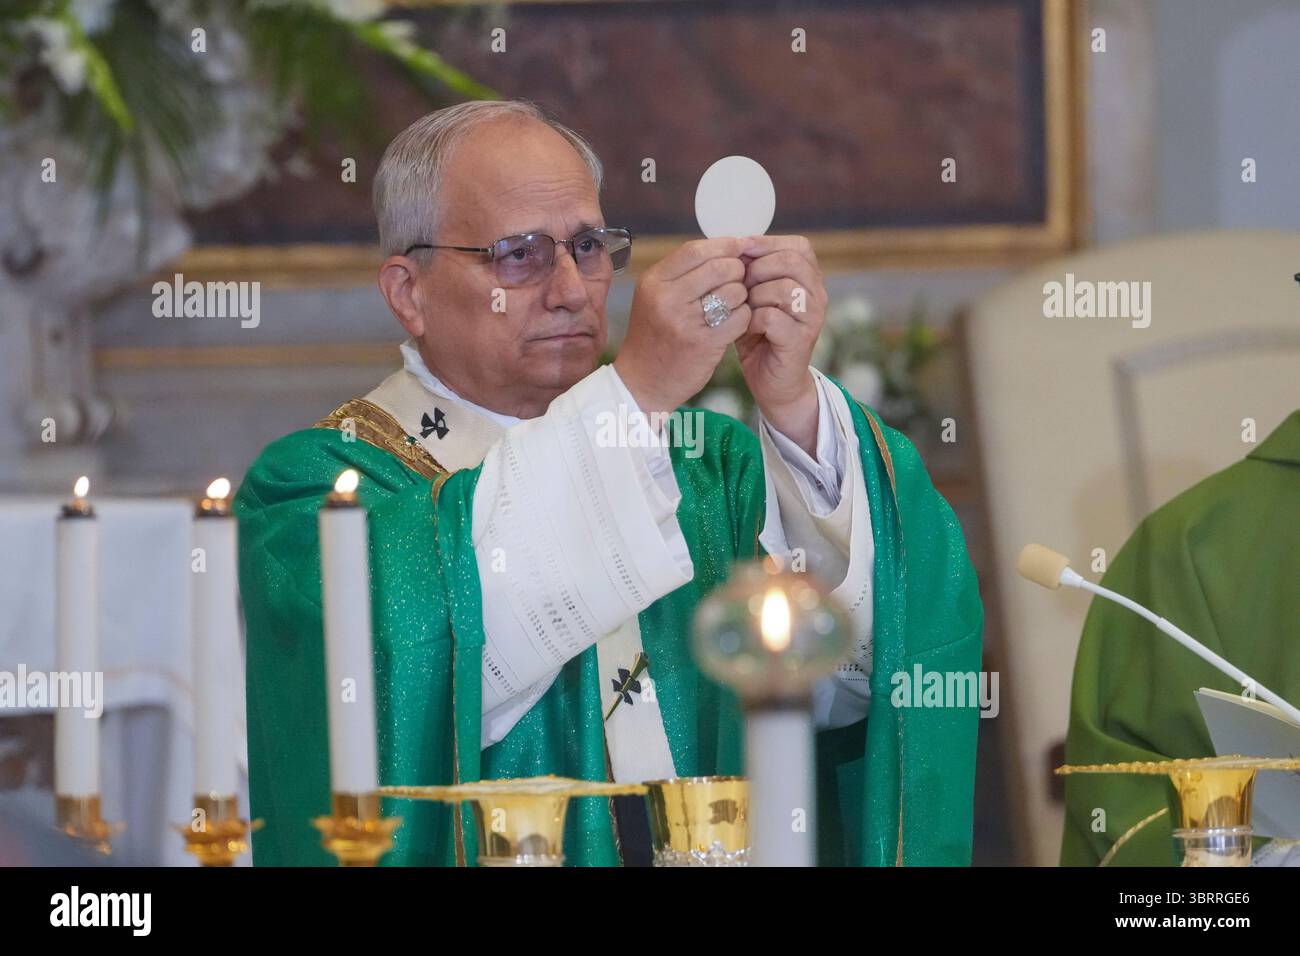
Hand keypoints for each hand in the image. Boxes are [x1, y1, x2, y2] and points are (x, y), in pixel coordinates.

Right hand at [614, 237, 751, 417]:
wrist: (642, 382)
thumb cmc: (654, 336)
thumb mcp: (654, 297)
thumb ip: (683, 273)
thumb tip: (725, 248)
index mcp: (654, 282)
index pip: (696, 249)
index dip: (723, 245)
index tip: (737, 248)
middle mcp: (667, 298)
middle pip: (720, 267)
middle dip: (736, 271)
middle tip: (737, 281)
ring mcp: (685, 322)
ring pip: (734, 291)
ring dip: (741, 296)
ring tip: (732, 306)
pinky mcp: (704, 344)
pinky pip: (740, 317)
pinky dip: (743, 318)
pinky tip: (734, 323)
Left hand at [735, 234, 826, 454]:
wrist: (773, 383)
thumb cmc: (759, 336)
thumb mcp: (754, 297)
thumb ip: (750, 272)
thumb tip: (733, 243)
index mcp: (809, 279)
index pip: (798, 246)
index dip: (766, 244)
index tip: (740, 251)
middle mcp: (817, 295)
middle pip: (791, 262)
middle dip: (757, 270)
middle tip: (739, 286)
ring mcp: (812, 318)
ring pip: (782, 287)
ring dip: (753, 296)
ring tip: (742, 310)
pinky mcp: (801, 340)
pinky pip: (772, 316)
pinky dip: (751, 320)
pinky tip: (745, 329)